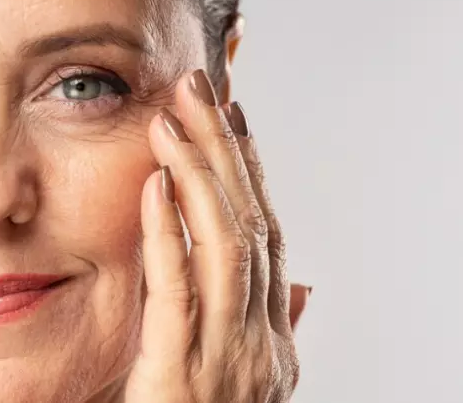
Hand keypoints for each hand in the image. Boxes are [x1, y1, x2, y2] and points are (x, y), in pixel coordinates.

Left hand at [124, 69, 309, 401]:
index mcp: (274, 336)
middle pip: (250, 225)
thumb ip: (278, 326)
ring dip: (201, 175)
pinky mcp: (184, 377)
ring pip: (225, 246)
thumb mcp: (252, 380)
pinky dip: (170, 233)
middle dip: (228, 152)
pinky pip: (180, 292)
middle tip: (206, 89)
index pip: (268, 237)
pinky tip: (158, 184)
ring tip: (177, 117)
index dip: (256, 174)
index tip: (239, 121)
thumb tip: (305, 285)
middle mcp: (263, 338)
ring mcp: (230, 357)